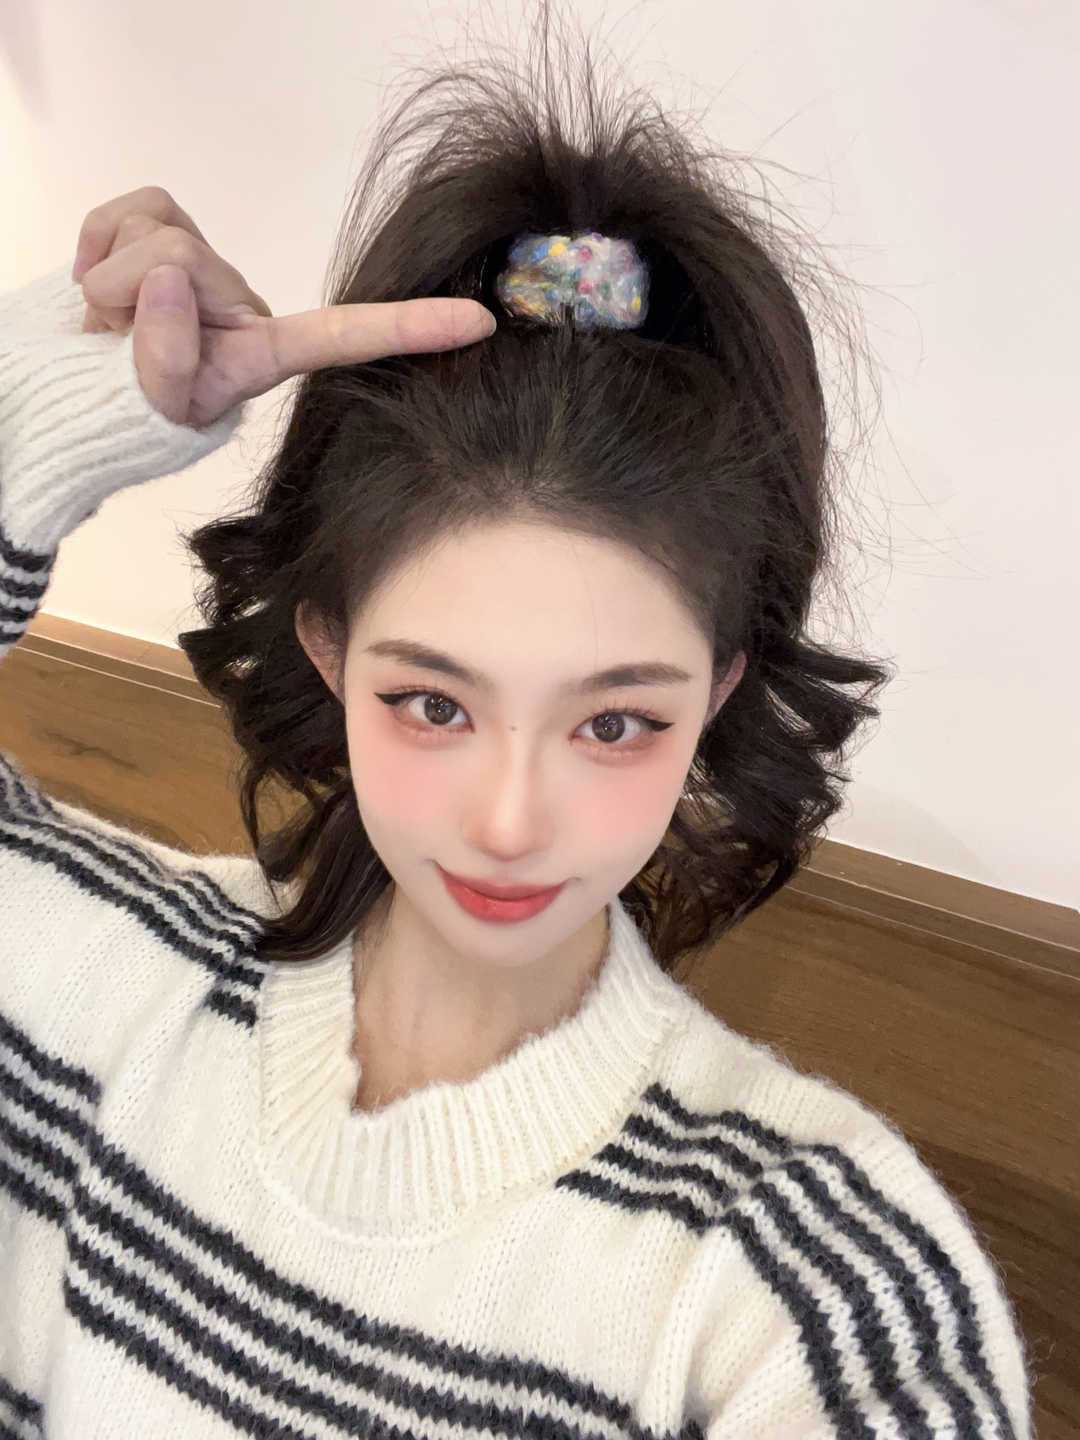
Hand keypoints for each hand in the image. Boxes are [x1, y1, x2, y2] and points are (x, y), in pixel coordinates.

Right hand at [72, 185, 496, 427]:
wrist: (82, 379)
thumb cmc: (135, 405)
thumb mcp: (156, 405)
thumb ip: (165, 358)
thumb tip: (170, 277)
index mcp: (268, 352)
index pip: (348, 334)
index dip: (412, 327)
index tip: (481, 324)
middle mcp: (249, 302)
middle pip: (188, 261)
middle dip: (134, 295)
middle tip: (126, 334)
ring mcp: (210, 261)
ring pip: (156, 238)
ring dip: (110, 282)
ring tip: (116, 321)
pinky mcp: (166, 220)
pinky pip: (125, 214)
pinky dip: (93, 248)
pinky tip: (102, 284)